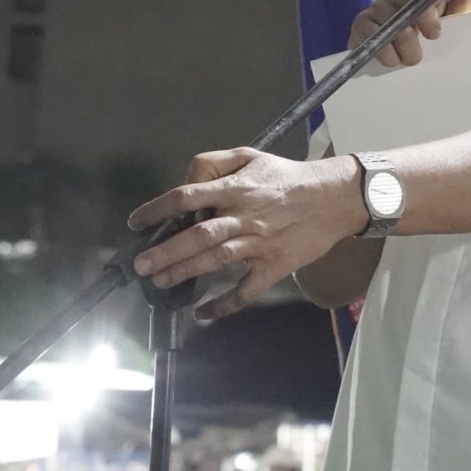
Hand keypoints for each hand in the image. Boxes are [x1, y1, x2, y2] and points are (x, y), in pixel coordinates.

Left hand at [129, 150, 365, 319]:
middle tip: (141, 266)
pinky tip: (203, 313)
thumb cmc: (287, 177)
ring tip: (160, 282)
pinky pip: (248, 289)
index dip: (158, 209)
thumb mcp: (250, 156)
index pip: (188, 196)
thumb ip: (213, 164)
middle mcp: (244, 216)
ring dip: (186, 272)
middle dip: (167, 251)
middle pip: (199, 234)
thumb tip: (186, 180)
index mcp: (236, 188)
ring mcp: (260, 244)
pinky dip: (225, 304)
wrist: (334, 198)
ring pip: (218, 260)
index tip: (137, 223)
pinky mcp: (275, 266)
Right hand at [352, 0, 470, 70]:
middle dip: (425, 15)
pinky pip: (372, 33)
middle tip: (434, 34)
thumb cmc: (430, 35)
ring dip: (408, 44)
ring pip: (394, 17)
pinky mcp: (362, 23)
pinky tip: (394, 59)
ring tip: (414, 56)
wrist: (400, 63)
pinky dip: (387, 52)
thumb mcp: (455, 15)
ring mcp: (379, 5)